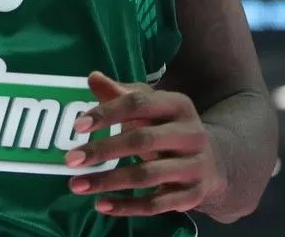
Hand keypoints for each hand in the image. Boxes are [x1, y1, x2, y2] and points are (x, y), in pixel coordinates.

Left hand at [64, 71, 224, 216]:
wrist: (213, 162)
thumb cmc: (168, 127)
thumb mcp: (151, 106)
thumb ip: (121, 93)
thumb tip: (93, 77)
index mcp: (178, 105)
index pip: (139, 103)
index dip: (108, 113)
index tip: (78, 126)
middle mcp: (191, 134)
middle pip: (142, 140)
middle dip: (103, 150)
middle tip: (71, 159)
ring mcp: (194, 166)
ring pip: (147, 175)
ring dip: (108, 181)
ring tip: (76, 185)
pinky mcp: (193, 195)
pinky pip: (156, 204)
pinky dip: (127, 206)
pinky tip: (101, 205)